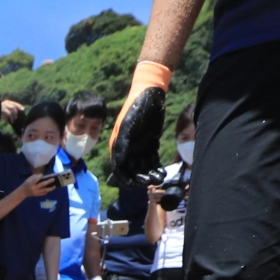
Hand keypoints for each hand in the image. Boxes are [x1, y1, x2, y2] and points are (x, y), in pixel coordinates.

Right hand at [0, 99, 23, 126]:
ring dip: (12, 117)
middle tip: (16, 118)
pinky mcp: (0, 111)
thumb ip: (10, 109)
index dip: (19, 106)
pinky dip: (7, 119)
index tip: (23, 109)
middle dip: (15, 113)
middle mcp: (5, 104)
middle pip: (13, 108)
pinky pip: (6, 115)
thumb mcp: (5, 107)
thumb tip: (17, 113)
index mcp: (7, 102)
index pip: (15, 103)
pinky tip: (8, 121)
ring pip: (10, 112)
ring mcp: (3, 107)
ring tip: (12, 121)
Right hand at [19, 171, 58, 198]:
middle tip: (53, 179)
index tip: (42, 175)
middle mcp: (34, 188)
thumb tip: (42, 176)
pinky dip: (47, 191)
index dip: (40, 176)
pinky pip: (43, 193)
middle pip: (42, 185)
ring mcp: (36, 192)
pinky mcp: (37, 195)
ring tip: (54, 186)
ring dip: (50, 188)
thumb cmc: (27, 183)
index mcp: (30, 183)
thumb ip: (35, 177)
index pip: (36, 179)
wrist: (23, 192)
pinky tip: (50, 189)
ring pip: (44, 190)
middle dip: (48, 182)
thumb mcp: (29, 178)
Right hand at [109, 60, 170, 186]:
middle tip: (150, 182)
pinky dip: (156, 167)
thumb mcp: (128, 125)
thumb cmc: (136, 107)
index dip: (124, 179)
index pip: (118, 168)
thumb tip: (118, 163)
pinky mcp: (151, 143)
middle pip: (132, 170)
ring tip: (159, 178)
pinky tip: (162, 172)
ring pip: (143, 167)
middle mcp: (127, 149)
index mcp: (118, 145)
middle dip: (140, 178)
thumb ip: (122, 144)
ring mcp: (139, 147)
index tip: (132, 186)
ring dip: (150, 175)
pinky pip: (153, 160)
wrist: (150, 92)